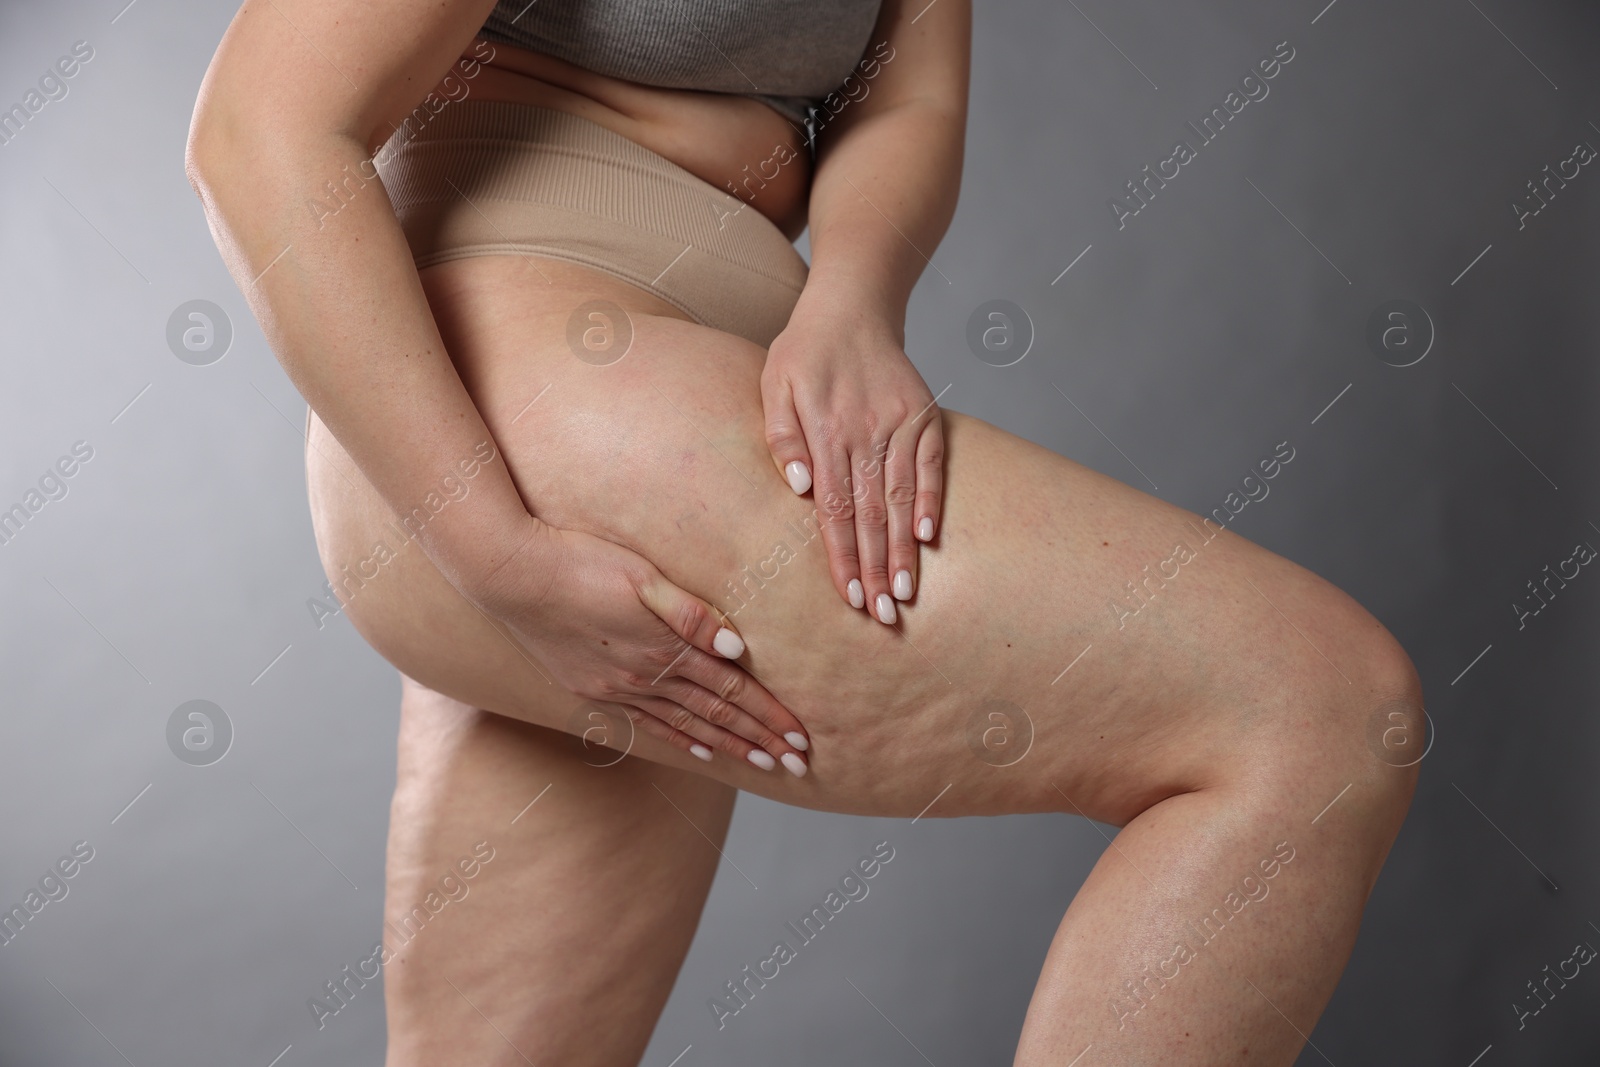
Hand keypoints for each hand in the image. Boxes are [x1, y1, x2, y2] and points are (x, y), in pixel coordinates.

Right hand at [468, 519, 809, 775]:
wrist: (509, 575)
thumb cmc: (581, 561)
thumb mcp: (643, 575)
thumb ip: (691, 613)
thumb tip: (735, 649)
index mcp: (663, 647)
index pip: (731, 689)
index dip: (768, 716)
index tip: (801, 739)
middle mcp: (644, 677)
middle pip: (716, 714)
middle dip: (760, 740)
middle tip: (797, 764)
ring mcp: (617, 689)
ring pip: (686, 725)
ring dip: (728, 746)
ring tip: (762, 765)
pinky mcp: (592, 690)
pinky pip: (647, 725)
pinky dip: (680, 741)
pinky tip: (700, 752)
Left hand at [761, 299, 942, 625]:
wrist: (851, 307)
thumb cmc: (803, 353)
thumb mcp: (772, 386)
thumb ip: (781, 436)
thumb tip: (797, 487)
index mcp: (824, 430)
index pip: (834, 509)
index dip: (842, 556)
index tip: (848, 597)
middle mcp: (865, 431)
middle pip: (870, 512)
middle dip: (875, 567)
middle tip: (882, 614)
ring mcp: (899, 423)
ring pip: (900, 496)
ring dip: (903, 547)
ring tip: (905, 591)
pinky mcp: (924, 415)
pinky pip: (931, 465)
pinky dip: (931, 500)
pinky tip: (930, 538)